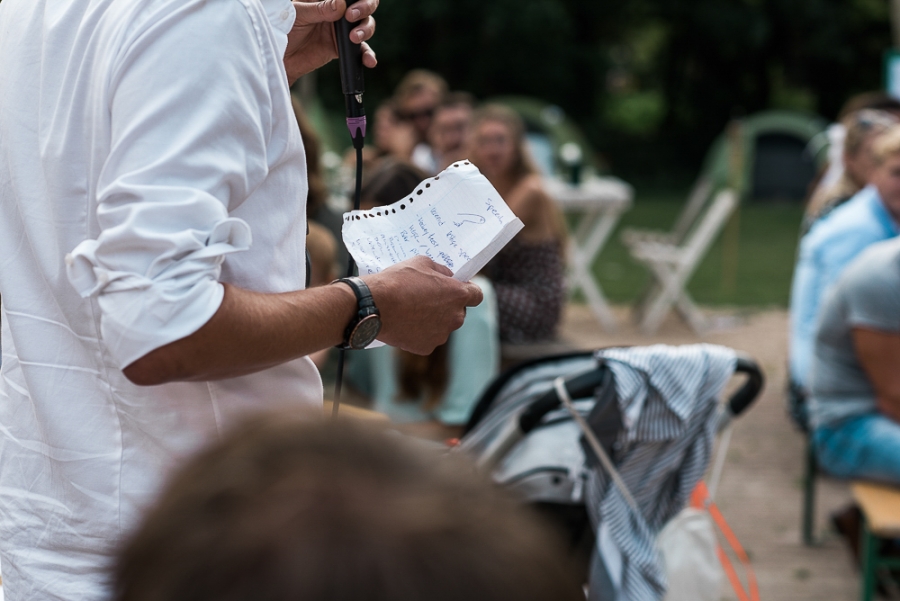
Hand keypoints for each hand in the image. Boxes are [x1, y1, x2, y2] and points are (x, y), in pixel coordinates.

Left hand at [284, 0, 378, 84]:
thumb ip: (320, 9)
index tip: (350, 5)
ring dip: (366, 30)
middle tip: (352, 16)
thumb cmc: (284, 29)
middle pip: (364, 6)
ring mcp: (342, 30)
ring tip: (355, 38)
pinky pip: (360, 50)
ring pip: (365, 25)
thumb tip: (341, 5)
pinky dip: (367, 54)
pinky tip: (369, 60)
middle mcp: (338, 12)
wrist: (281, 57)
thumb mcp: (299, 15)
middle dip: (365, 8)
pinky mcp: (343, 48)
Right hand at [365, 257, 483, 354]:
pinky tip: (405, 323)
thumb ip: (441, 270)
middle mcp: (455, 317)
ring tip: (412, 311)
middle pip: (459, 312)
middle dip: (447, 306)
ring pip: (443, 326)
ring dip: (434, 320)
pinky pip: (428, 338)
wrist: (374, 306)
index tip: (456, 288)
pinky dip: (420, 332)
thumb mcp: (422, 263)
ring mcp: (441, 335)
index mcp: (457, 295)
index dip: (467, 291)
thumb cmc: (398, 281)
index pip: (477, 295)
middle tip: (427, 298)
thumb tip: (448, 276)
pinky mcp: (427, 347)